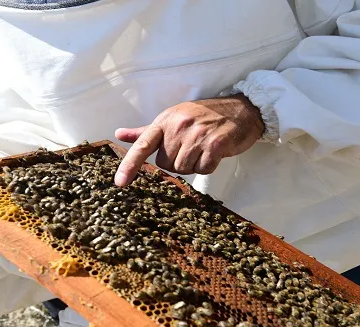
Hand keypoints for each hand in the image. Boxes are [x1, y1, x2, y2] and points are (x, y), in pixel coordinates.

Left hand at [114, 94, 263, 185]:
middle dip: (177, 162)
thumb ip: (145, 131)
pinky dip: (208, 166)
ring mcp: (198, 135)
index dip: (129, 165)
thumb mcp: (172, 118)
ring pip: (184, 169)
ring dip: (193, 165)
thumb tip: (119, 134)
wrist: (240, 109)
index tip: (120, 183)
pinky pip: (203, 169)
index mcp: (165, 121)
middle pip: (166, 164)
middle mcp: (179, 126)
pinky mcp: (216, 145)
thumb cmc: (203, 116)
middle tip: (190, 148)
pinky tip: (213, 153)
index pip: (142, 145)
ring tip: (202, 149)